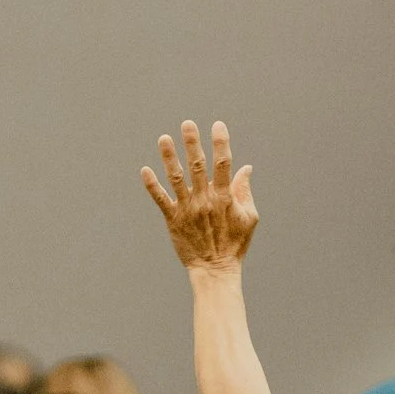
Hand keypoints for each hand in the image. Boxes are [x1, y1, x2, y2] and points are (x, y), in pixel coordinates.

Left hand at [141, 120, 257, 275]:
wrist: (216, 269)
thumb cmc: (235, 244)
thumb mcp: (249, 217)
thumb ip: (245, 191)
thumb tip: (246, 168)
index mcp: (224, 197)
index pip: (223, 164)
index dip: (221, 143)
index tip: (217, 125)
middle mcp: (205, 200)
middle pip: (197, 166)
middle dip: (192, 143)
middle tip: (187, 124)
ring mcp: (188, 209)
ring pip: (176, 178)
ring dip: (169, 157)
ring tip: (163, 138)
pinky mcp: (173, 219)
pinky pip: (160, 199)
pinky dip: (152, 185)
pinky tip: (145, 170)